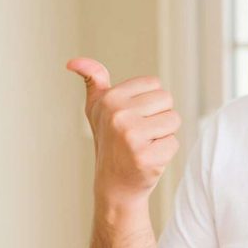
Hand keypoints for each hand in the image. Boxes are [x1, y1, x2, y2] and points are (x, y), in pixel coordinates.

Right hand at [66, 57, 180, 207]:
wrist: (114, 186)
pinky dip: (165, 153)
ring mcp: (131, 137)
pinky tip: (148, 160)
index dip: (149, 102)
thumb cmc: (110, 142)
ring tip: (145, 146)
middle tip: (140, 135)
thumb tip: (74, 61)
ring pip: (173, 120)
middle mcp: (118, 115)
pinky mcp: (145, 158)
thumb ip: (93, 80)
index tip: (133, 118)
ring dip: (164, 135)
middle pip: (167, 100)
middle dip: (158, 117)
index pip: (155, 84)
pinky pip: (173, 143)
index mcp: (110, 99)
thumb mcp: (97, 109)